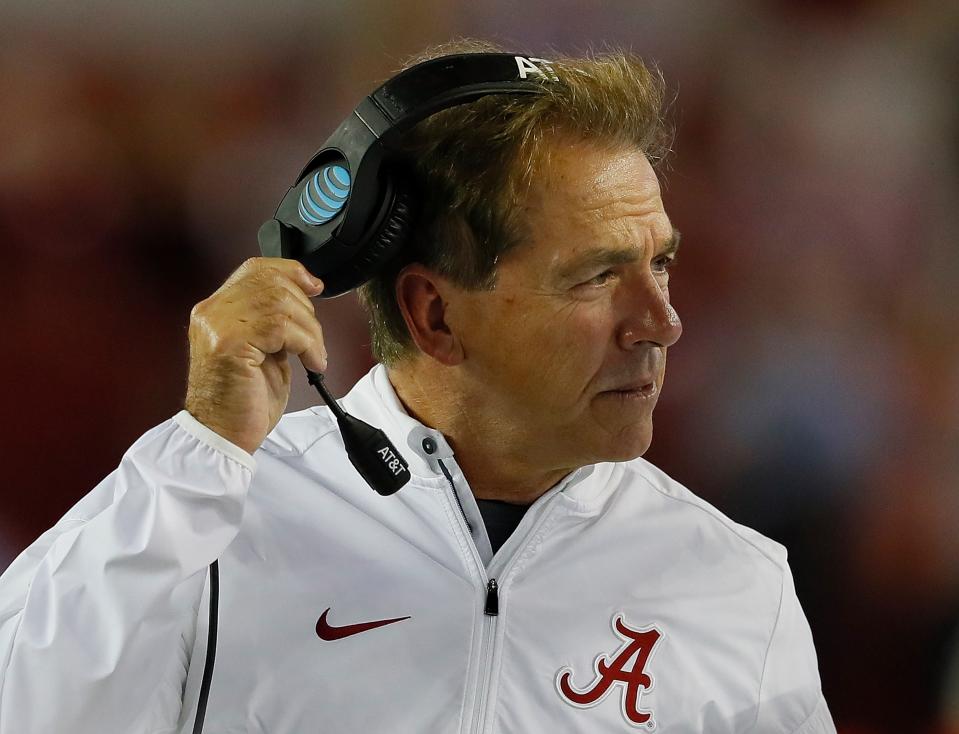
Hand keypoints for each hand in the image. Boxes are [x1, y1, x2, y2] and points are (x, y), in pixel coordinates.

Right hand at [185, 257, 325, 453]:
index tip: (314, 285)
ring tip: (313, 356)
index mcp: (216, 310)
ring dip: (310, 332)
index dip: (289, 271)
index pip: (255, 269)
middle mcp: (212, 312)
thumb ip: (275, 321)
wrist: (223, 435)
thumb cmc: (243, 400)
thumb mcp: (264, 350)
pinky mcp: (230, 345)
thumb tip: (307, 293)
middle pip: (272, 283)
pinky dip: (308, 345)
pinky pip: (283, 328)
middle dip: (306, 309)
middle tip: (312, 340)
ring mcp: (218, 326)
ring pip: (282, 304)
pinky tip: (311, 363)